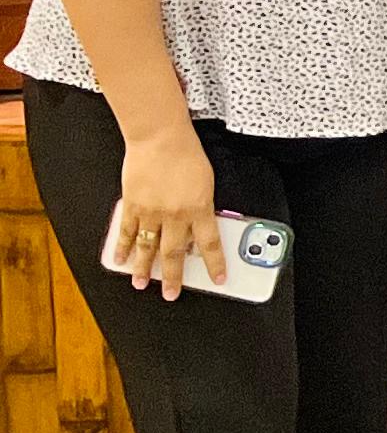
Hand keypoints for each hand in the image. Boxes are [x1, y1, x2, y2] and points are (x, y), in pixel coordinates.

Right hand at [106, 128, 223, 297]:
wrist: (160, 138)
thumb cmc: (186, 155)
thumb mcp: (206, 183)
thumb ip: (202, 208)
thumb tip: (199, 230)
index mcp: (200, 208)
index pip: (210, 245)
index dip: (215, 265)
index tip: (218, 280)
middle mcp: (175, 215)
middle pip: (174, 254)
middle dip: (174, 277)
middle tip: (171, 294)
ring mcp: (151, 212)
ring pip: (148, 248)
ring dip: (144, 269)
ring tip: (142, 284)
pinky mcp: (132, 206)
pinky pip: (128, 233)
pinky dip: (124, 248)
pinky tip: (121, 260)